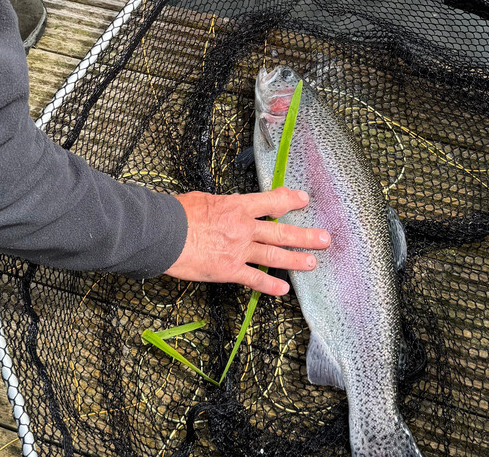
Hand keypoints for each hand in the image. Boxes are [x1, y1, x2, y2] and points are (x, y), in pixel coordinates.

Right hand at [165, 186, 330, 295]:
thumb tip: (231, 203)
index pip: (271, 201)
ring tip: (312, 262)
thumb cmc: (177, 213)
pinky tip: (284, 289)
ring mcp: (239, 250)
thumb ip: (223, 204)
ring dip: (296, 260)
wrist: (163, 233)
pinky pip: (254, 279)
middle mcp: (243, 228)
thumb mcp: (204, 199)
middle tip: (325, 238)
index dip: (290, 200)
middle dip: (305, 235)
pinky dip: (270, 285)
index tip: (303, 199)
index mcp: (237, 206)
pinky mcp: (229, 270)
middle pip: (281, 231)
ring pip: (274, 255)